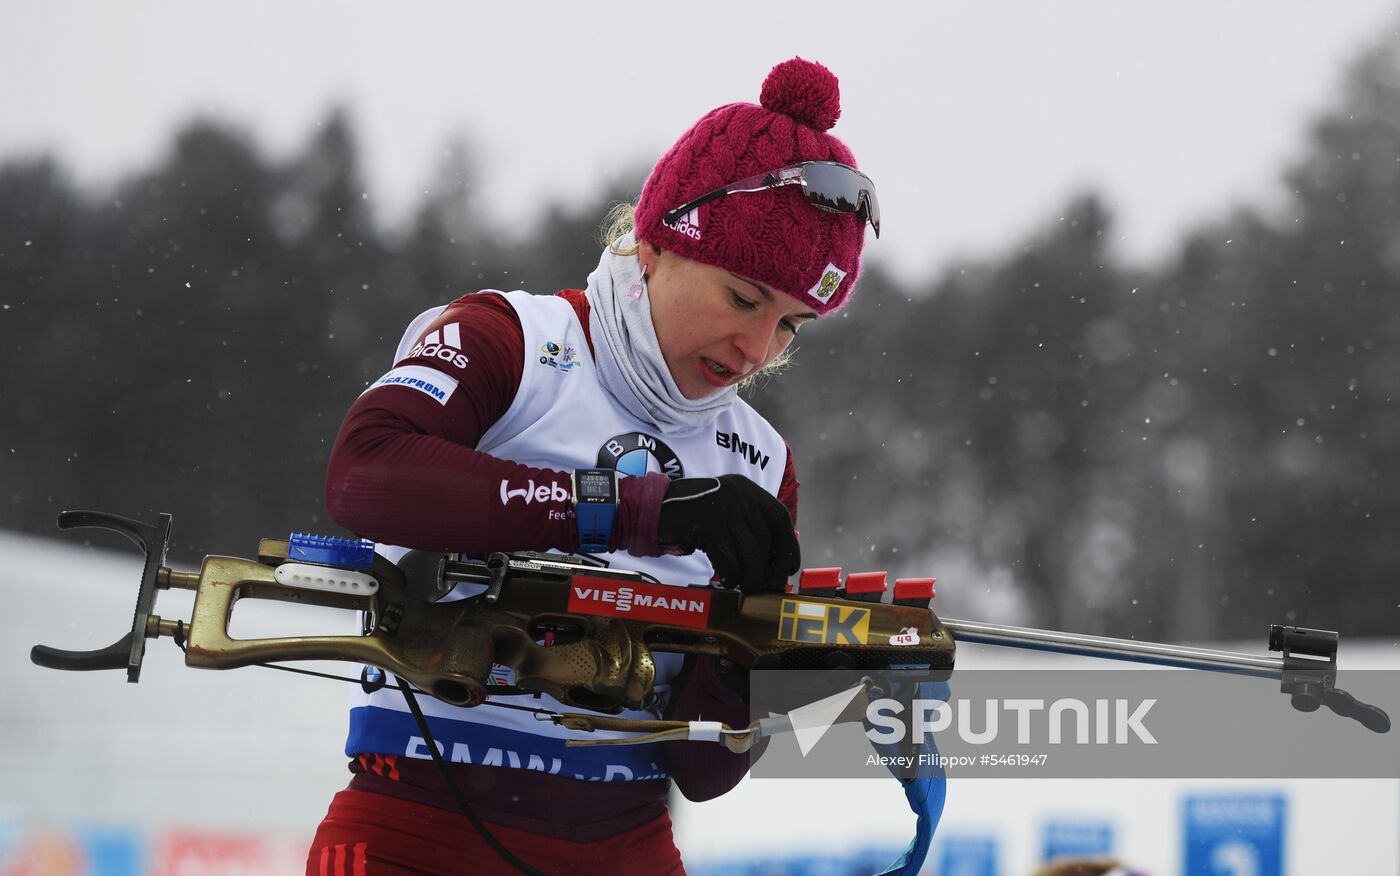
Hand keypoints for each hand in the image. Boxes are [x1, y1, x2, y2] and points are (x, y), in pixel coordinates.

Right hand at [657, 475, 798, 592]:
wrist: (655, 508)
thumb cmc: (693, 513)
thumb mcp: (726, 507)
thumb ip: (749, 523)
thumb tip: (775, 560)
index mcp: (746, 488)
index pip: (779, 516)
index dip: (789, 544)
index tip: (789, 566)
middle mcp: (739, 496)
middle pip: (765, 540)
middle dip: (766, 568)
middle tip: (762, 584)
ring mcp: (724, 512)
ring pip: (751, 554)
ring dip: (750, 577)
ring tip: (745, 585)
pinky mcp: (709, 529)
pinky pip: (730, 562)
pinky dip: (731, 576)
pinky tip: (727, 581)